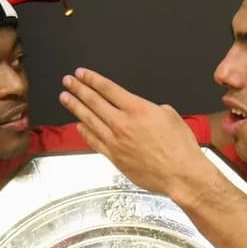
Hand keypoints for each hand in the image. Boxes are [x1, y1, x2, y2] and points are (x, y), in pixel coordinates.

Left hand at [59, 67, 214, 195]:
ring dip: (76, 108)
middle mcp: (123, 123)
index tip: (81, 73)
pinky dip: (85, 132)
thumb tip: (143, 110)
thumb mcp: (170, 116)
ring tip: (66, 98)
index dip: (92, 79)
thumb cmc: (180, 147)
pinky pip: (94, 141)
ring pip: (90, 120)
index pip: (108, 89)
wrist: (181, 174)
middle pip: (94, 102)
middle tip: (67, 81)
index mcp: (137, 109)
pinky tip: (79, 125)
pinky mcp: (114, 157)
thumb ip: (150, 109)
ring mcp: (116, 141)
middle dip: (78, 89)